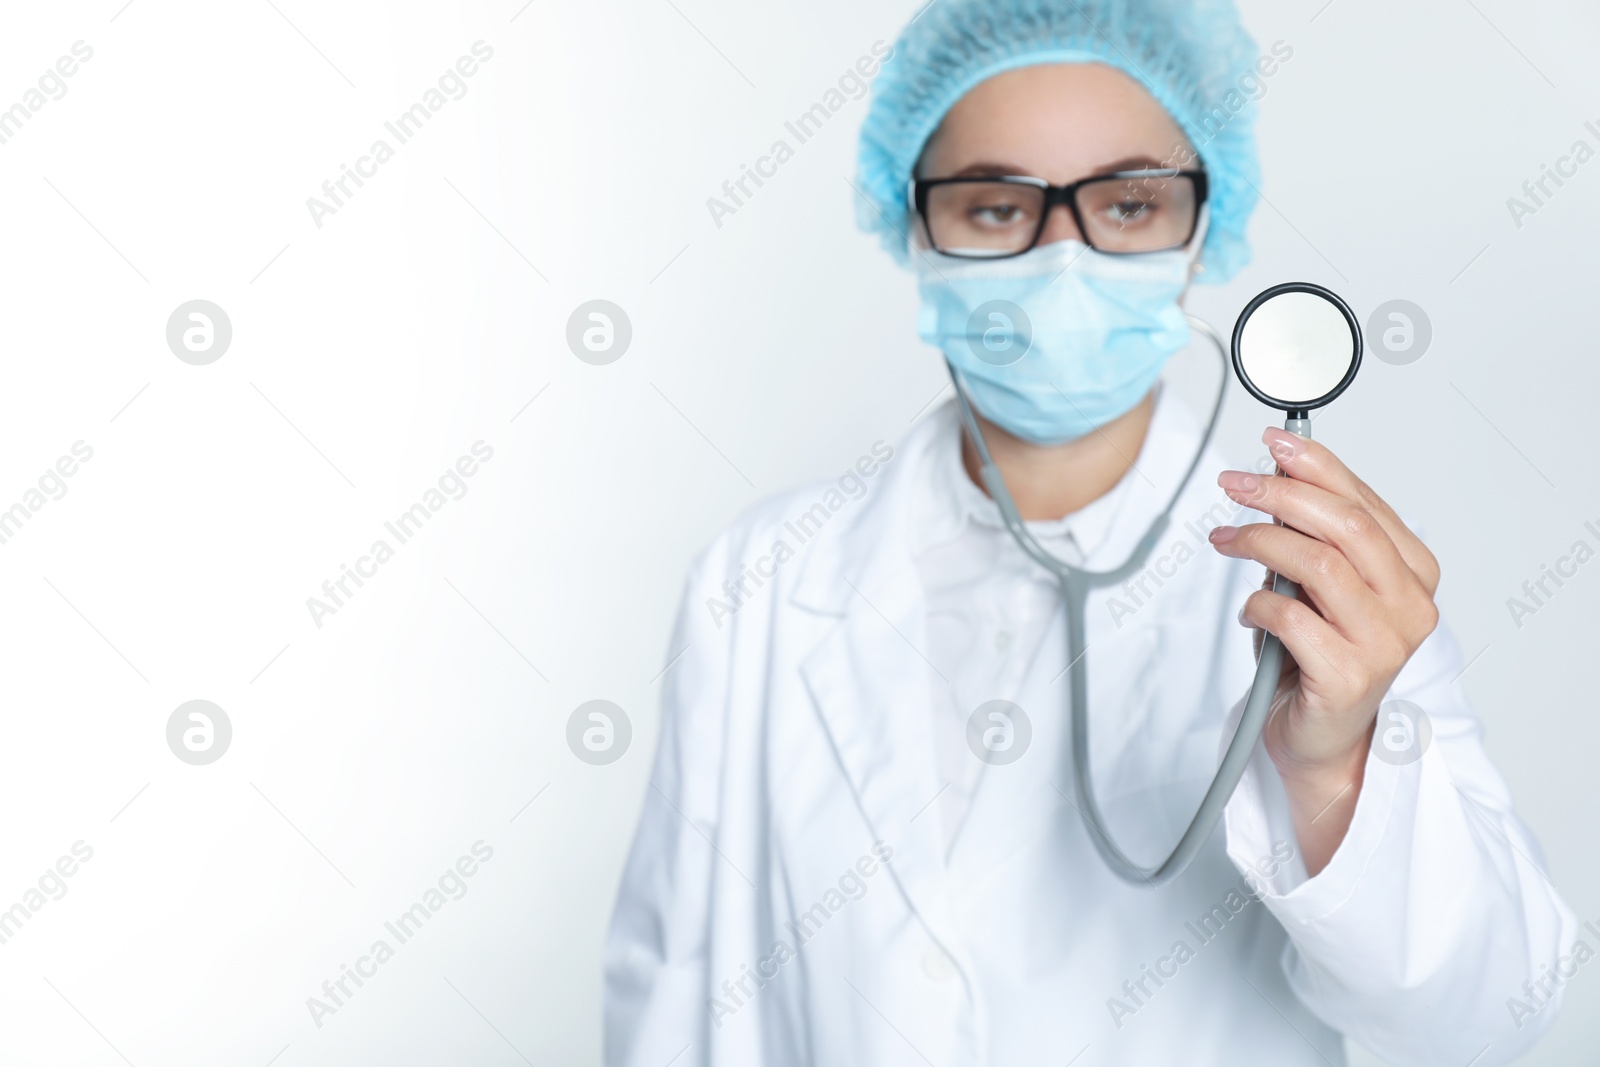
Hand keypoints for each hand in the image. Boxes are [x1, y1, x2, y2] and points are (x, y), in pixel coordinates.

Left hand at [1206, 427, 1440, 872]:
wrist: (1319, 738)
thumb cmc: (1317, 657)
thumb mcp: (1317, 585)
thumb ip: (1310, 536)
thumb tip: (1274, 476)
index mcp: (1412, 572)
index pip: (1364, 502)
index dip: (1316, 466)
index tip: (1272, 443)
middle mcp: (1410, 605)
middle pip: (1345, 526)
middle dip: (1282, 494)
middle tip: (1234, 484)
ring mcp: (1386, 643)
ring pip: (1319, 565)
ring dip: (1261, 543)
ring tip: (1226, 540)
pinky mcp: (1350, 677)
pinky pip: (1293, 619)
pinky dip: (1258, 606)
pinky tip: (1249, 611)